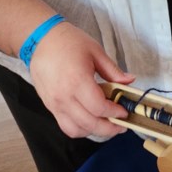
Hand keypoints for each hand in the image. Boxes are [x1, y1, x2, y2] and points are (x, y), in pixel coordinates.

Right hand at [28, 21, 135, 138]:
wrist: (41, 40)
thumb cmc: (69, 42)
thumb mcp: (95, 51)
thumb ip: (113, 71)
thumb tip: (130, 81)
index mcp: (77, 81)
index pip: (99, 108)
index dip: (115, 113)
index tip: (124, 111)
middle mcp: (64, 96)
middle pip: (89, 123)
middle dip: (109, 128)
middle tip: (121, 125)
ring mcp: (54, 103)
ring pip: (76, 130)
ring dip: (94, 131)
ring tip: (106, 125)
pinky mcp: (49, 106)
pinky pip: (65, 125)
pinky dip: (79, 128)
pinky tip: (90, 121)